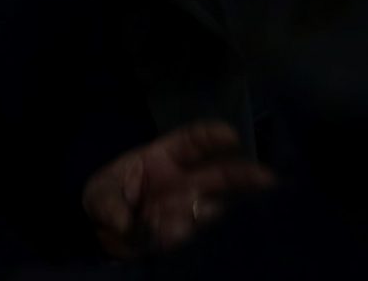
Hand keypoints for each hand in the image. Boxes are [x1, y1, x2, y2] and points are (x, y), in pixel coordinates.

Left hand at [82, 120, 274, 258]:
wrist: (102, 232)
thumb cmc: (106, 198)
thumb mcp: (100, 194)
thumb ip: (109, 205)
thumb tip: (123, 223)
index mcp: (164, 157)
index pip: (193, 141)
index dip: (213, 136)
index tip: (232, 135)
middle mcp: (183, 181)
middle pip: (220, 173)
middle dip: (244, 174)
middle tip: (267, 178)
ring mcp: (186, 207)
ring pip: (211, 206)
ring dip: (209, 209)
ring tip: (202, 210)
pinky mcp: (182, 232)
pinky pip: (188, 232)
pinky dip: (180, 232)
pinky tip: (170, 230)